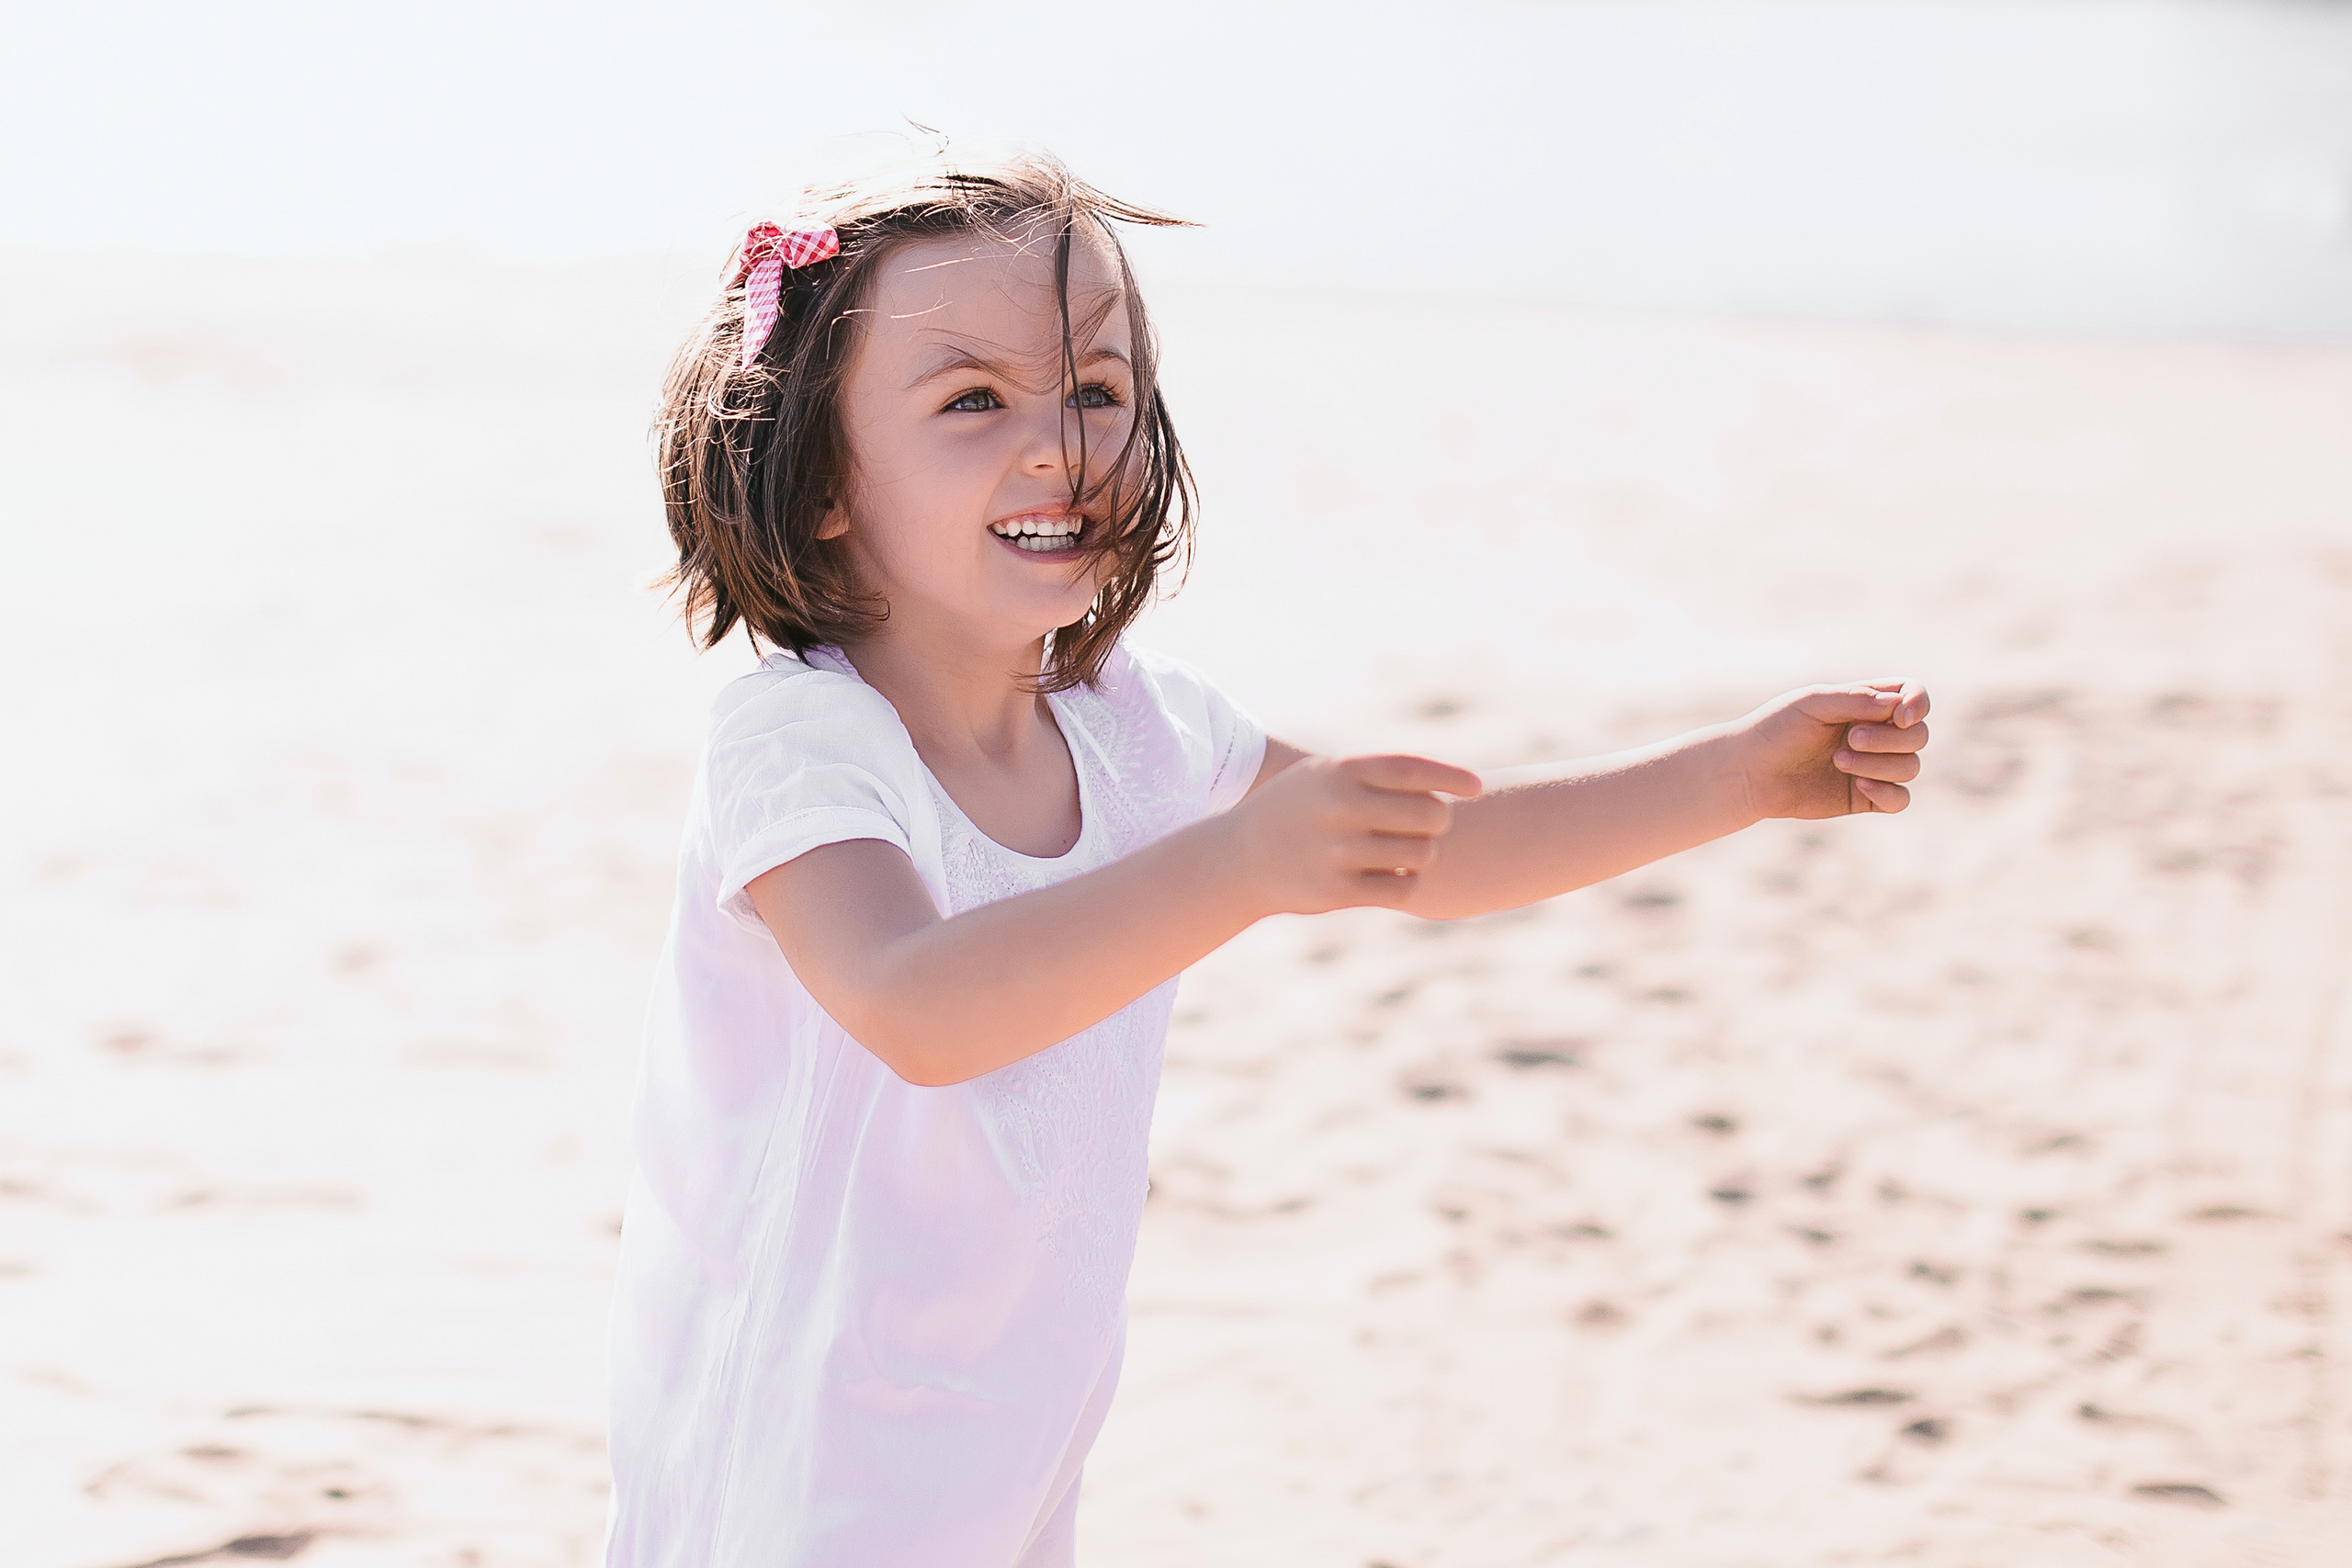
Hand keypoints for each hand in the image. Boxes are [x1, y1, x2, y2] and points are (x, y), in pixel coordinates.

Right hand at [1226, 753, 1484, 914]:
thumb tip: (1445, 784)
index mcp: (1340, 772)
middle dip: (1438, 822)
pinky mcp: (1336, 890)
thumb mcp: (1322, 775)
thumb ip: (1374, 773)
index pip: (1413, 771)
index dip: (1451, 778)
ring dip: (1423, 854)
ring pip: (1420, 854)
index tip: (1477, 789)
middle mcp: (1340, 808)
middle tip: (1431, 827)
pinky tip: (1395, 875)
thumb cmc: (1295, 809)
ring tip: (1407, 852)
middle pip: (1428, 815)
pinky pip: (1402, 887)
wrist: (1238, 857)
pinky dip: (1408, 882)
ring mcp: (1338, 851)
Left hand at [1732, 679, 1930, 818]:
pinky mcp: (1865, 797)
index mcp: (1867, 703)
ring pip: (1911, 766)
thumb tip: (1897, 705)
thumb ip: (1854, 698)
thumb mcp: (1811, 703)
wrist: (1749, 772)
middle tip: (1849, 739)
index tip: (1901, 715)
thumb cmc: (1776, 729)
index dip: (1918, 703)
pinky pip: (1900, 799)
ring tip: (1837, 760)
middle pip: (1918, 735)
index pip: (1912, 696)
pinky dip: (1888, 793)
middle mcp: (1877, 733)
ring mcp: (1874, 766)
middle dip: (1890, 739)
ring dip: (1880, 764)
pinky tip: (1860, 786)